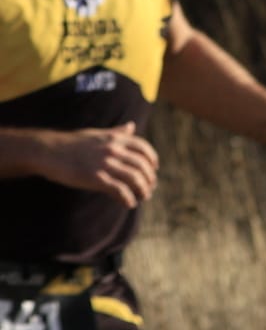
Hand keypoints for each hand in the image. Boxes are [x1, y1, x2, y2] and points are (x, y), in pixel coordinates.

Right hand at [37, 123, 159, 207]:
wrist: (48, 151)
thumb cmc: (71, 143)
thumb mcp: (97, 133)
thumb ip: (116, 132)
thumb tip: (132, 126)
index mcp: (115, 138)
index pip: (143, 148)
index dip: (152, 159)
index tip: (154, 169)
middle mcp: (114, 150)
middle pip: (142, 166)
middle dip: (149, 178)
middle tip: (150, 187)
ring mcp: (106, 164)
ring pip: (135, 179)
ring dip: (143, 190)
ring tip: (143, 196)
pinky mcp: (96, 179)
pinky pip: (120, 190)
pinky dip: (128, 198)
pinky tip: (129, 203)